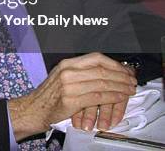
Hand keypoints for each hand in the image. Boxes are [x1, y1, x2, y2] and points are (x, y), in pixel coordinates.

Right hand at [8, 53, 136, 140]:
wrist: (35, 108)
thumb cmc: (50, 94)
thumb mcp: (62, 75)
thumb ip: (80, 71)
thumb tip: (104, 69)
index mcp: (66, 63)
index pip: (96, 58)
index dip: (114, 64)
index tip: (124, 69)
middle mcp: (68, 72)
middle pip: (102, 70)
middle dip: (121, 76)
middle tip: (132, 81)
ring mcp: (69, 86)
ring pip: (102, 83)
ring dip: (120, 87)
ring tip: (129, 90)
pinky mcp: (71, 100)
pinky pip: (98, 96)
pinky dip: (112, 96)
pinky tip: (119, 97)